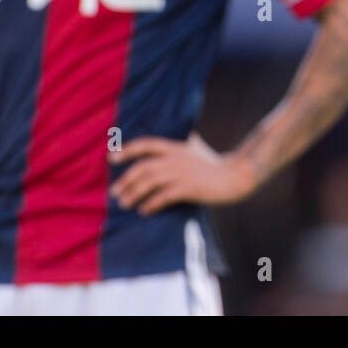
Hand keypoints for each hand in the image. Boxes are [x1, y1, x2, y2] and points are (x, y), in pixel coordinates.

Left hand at [109, 133, 257, 213]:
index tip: (111, 158)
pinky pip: (164, 196)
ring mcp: (182, 173)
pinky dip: (151, 204)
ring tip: (124, 204)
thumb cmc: (214, 163)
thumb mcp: (196, 147)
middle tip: (114, 192)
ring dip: (134, 193)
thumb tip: (179, 136)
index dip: (127, 149)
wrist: (235, 175)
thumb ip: (183, 142)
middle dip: (125, 180)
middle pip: (143, 167)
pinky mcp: (188, 188)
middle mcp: (176, 158)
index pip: (146, 144)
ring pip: (150, 182)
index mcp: (175, 147)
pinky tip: (144, 210)